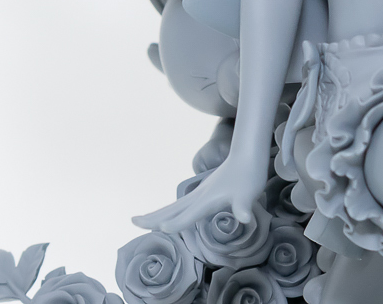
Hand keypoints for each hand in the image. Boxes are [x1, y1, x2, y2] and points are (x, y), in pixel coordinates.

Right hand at [131, 152, 266, 233]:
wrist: (248, 153)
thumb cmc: (249, 175)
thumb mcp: (249, 194)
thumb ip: (244, 207)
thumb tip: (246, 218)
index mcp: (207, 199)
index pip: (188, 215)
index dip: (176, 224)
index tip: (161, 229)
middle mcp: (199, 196)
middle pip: (171, 209)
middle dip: (152, 217)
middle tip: (132, 222)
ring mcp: (199, 193)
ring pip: (173, 206)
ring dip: (156, 214)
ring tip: (141, 220)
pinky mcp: (203, 191)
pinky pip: (180, 204)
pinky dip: (168, 211)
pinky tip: (168, 215)